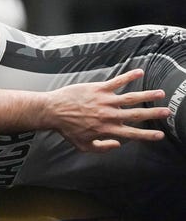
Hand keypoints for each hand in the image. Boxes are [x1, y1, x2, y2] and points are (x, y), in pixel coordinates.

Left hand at [46, 69, 169, 151]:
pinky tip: (139, 72)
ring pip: (130, 98)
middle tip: (167, 112)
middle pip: (136, 115)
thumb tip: (117, 145)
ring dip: (147, 95)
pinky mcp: (98, 89)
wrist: (52, 112)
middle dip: (153, 114)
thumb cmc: (66, 129)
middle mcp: (109, 116)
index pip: (132, 134)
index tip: (160, 135)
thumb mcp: (83, 146)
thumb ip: (102, 148)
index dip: (147, 135)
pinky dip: (128, 76)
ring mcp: (104, 101)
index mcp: (107, 130)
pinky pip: (116, 81)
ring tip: (160, 93)